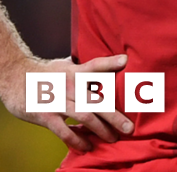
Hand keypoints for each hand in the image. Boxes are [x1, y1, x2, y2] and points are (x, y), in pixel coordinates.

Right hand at [0, 53, 132, 151]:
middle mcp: (68, 86)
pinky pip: (63, 131)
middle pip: (96, 100)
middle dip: (114, 116)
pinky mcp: (45, 115)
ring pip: (84, 117)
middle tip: (130, 128)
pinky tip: (87, 146)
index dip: (110, 63)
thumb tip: (116, 65)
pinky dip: (76, 139)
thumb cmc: (47, 73)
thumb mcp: (68, 66)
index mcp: (75, 72)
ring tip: (113, 138)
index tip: (125, 61)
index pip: (95, 65)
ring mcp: (57, 102)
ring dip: (100, 130)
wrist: (15, 78)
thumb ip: (88, 70)